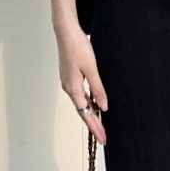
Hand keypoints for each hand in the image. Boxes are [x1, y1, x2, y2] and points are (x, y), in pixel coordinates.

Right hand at [57, 21, 107, 144]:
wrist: (66, 32)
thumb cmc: (77, 47)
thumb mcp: (92, 69)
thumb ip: (98, 89)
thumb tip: (104, 106)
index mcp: (73, 88)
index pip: (86, 114)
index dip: (95, 127)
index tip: (102, 138)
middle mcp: (69, 88)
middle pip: (83, 111)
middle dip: (93, 124)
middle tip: (103, 136)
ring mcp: (69, 82)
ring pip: (81, 103)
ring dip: (91, 114)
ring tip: (101, 124)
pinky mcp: (70, 76)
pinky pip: (80, 94)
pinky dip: (88, 102)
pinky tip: (96, 103)